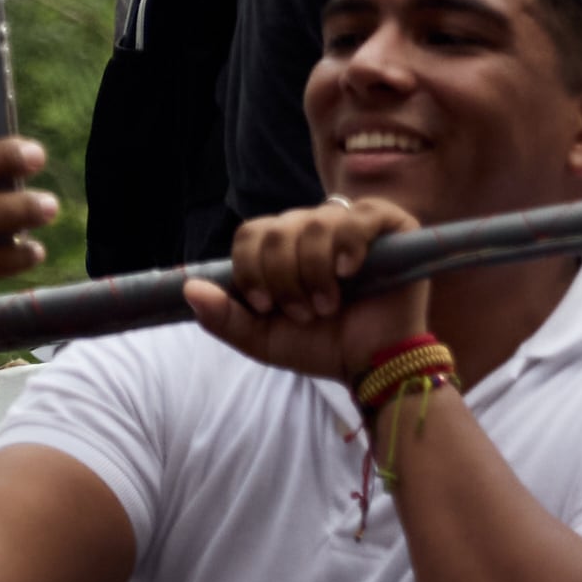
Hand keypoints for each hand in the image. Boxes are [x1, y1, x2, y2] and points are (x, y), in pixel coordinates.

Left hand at [182, 196, 430, 385]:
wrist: (371, 365)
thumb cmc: (321, 347)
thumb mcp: (262, 338)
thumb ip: (225, 316)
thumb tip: (189, 288)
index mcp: (286, 249)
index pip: (253, 233)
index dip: (251, 267)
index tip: (265, 306)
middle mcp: (317, 229)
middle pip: (279, 228)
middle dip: (282, 276)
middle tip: (302, 312)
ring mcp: (354, 224)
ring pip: (316, 223)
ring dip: (314, 271)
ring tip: (328, 304)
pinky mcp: (392, 225)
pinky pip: (360, 216)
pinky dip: (348, 244)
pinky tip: (348, 271)